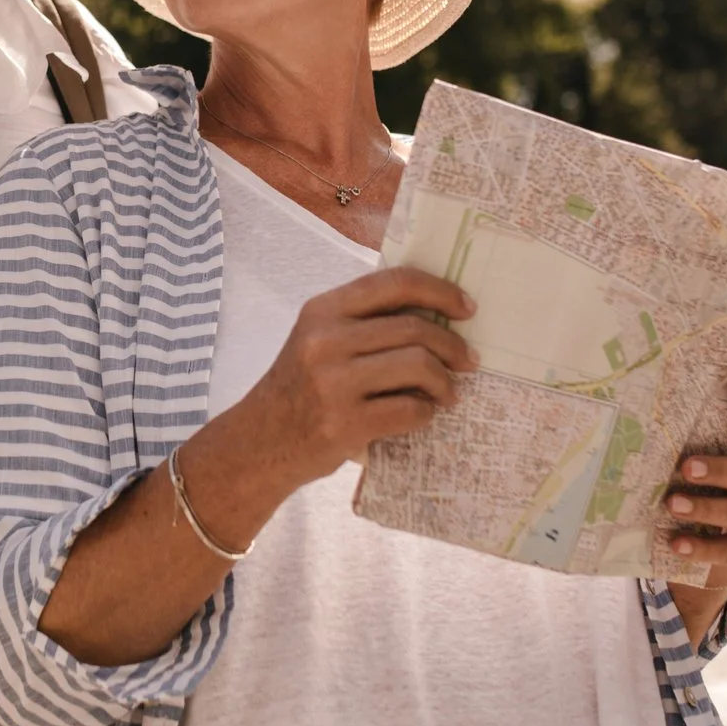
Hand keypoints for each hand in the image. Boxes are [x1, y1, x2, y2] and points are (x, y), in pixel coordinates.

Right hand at [228, 266, 477, 491]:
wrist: (259, 442)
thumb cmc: (300, 388)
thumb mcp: (318, 340)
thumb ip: (364, 322)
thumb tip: (437, 311)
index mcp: (323, 310)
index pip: (395, 283)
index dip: (440, 291)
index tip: (467, 308)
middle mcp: (325, 340)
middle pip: (415, 328)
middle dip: (453, 346)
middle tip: (467, 361)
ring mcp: (333, 383)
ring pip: (419, 366)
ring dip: (445, 382)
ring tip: (447, 393)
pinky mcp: (344, 424)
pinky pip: (410, 410)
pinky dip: (426, 412)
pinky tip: (422, 414)